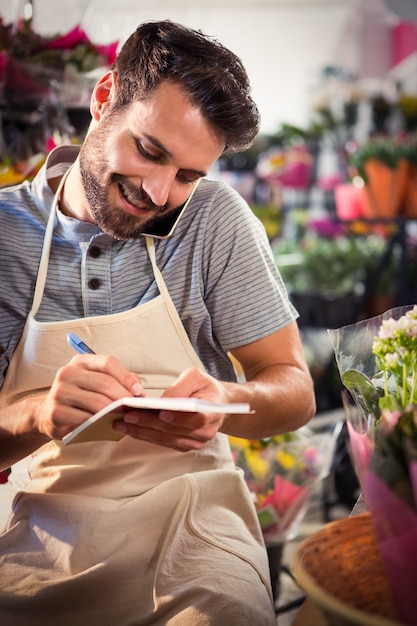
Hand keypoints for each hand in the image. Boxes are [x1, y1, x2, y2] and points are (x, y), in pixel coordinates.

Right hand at [34, 354, 143, 439]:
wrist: (48, 414)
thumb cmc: (80, 397)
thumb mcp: (96, 383)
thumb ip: (118, 381)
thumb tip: (138, 390)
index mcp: (81, 361)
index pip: (108, 363)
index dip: (126, 377)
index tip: (138, 392)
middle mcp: (68, 373)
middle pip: (104, 383)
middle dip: (123, 397)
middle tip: (134, 408)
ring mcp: (60, 392)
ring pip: (97, 402)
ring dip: (115, 411)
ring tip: (125, 417)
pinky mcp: (56, 412)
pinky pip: (85, 418)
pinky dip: (100, 422)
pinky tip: (107, 424)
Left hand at [114, 368, 228, 451]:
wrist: (217, 404)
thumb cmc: (206, 388)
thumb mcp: (197, 377)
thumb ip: (181, 387)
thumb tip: (162, 400)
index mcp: (213, 413)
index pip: (196, 419)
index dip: (178, 418)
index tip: (161, 413)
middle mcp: (205, 432)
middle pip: (174, 431)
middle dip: (149, 423)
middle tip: (127, 415)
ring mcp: (194, 442)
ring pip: (165, 439)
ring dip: (141, 432)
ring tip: (121, 423)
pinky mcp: (183, 446)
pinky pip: (162, 442)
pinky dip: (145, 435)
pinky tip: (129, 428)